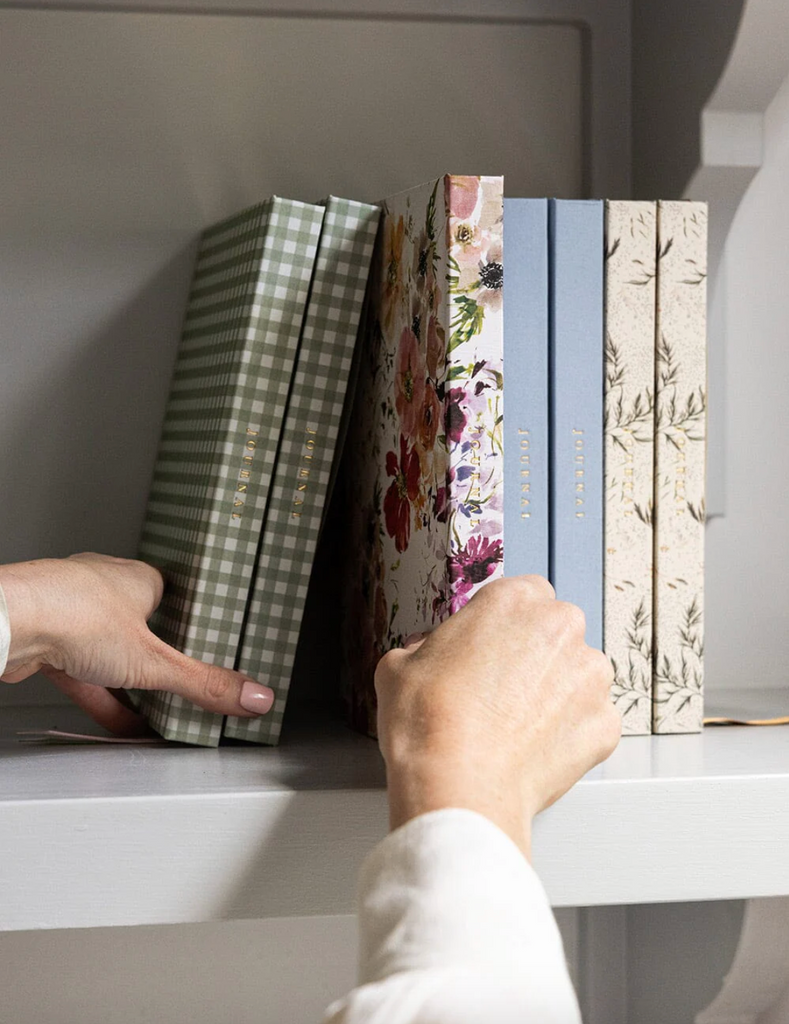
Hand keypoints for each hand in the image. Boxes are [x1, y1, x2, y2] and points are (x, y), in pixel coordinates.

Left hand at [0, 553, 274, 734]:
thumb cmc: (74, 613)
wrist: (10, 623)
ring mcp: (73, 616)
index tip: (209, 644)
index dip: (191, 622)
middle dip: (161, 659)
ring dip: (131, 684)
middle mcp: (104, 589)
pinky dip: (103, 700)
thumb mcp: (154, 660)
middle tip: (186, 683)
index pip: (174, 597)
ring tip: (158, 712)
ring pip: (111, 654)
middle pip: (142, 628)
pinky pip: (84, 676)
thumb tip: (251, 696)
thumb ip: (203, 683)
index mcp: (138, 578)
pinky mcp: (49, 644)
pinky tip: (120, 723)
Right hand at [375, 576, 620, 856]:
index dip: (503, 625)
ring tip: (516, 723)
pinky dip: (570, 734)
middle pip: (555, 631)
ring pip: (578, 674)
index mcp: (514, 599)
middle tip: (500, 688)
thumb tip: (430, 654)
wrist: (456, 787)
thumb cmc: (429, 724)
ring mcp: (590, 676)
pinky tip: (534, 748)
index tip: (490, 647)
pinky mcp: (605, 724)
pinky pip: (591, 721)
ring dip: (556, 691)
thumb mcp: (399, 664)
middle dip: (534, 654)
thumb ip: (426, 646)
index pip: (522, 595)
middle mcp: (561, 627)